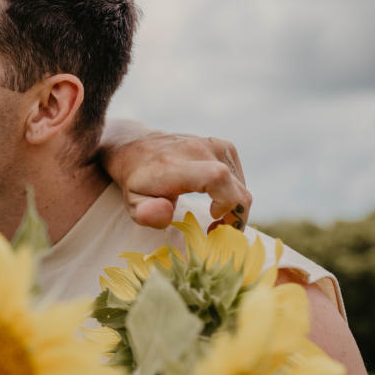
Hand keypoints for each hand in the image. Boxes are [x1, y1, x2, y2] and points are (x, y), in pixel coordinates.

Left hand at [97, 120, 251, 229]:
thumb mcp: (133, 203)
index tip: (213, 217)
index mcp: (175, 165)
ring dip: (234, 206)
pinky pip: (239, 177)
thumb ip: (146, 212)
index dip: (226, 202)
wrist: (137, 148)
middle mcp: (197, 150)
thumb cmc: (137, 181)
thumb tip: (165, 214)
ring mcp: (213, 144)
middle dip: (234, 216)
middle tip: (215, 230)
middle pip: (236, 188)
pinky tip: (217, 200)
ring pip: (241, 185)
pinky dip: (233, 193)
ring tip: (214, 216)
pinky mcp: (223, 146)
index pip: (216, 178)